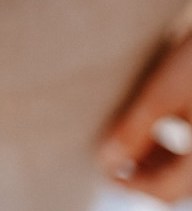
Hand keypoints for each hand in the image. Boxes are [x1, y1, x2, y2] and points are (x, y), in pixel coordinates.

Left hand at [99, 34, 191, 201]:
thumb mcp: (162, 94)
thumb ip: (135, 130)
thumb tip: (106, 161)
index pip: (165, 190)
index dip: (129, 184)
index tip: (101, 167)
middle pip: (177, 182)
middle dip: (142, 172)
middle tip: (109, 154)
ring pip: (188, 168)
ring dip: (157, 160)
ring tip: (125, 139)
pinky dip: (174, 146)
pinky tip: (152, 124)